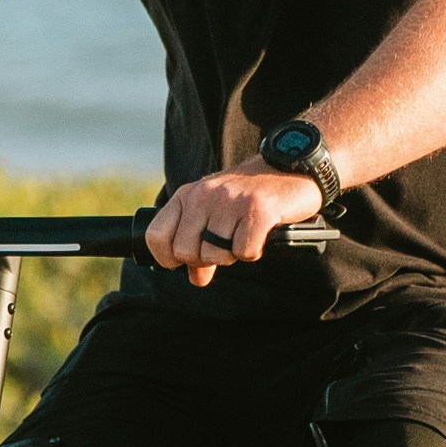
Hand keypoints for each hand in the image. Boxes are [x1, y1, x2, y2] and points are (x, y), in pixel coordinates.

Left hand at [145, 167, 320, 287]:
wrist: (289, 168)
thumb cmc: (250, 195)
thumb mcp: (216, 214)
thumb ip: (200, 244)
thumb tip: (196, 278)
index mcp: (187, 195)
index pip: (156, 235)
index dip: (168, 258)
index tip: (187, 261)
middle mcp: (204, 196)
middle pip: (186, 252)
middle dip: (206, 258)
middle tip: (227, 244)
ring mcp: (230, 202)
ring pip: (215, 255)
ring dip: (233, 254)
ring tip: (245, 234)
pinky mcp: (257, 210)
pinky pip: (244, 251)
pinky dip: (254, 251)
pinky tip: (260, 235)